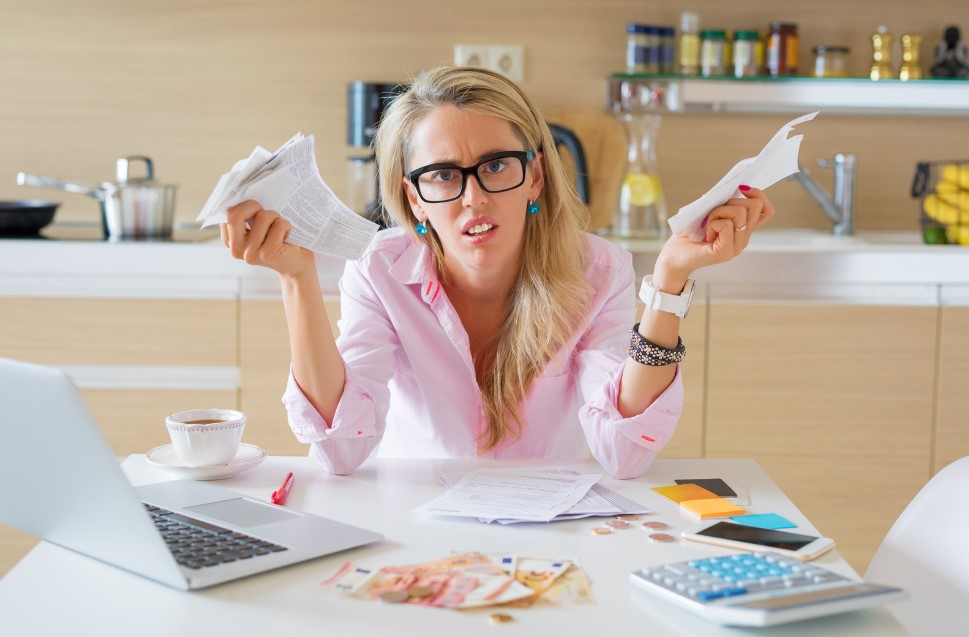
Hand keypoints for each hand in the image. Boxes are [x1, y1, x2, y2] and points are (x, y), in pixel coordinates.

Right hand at [220, 200, 313, 278]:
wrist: (297, 265)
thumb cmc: (278, 240)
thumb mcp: (259, 227)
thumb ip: (247, 215)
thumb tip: (248, 189)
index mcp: (230, 240)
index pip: (227, 213)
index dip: (242, 203)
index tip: (254, 202)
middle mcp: (236, 249)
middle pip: (235, 214)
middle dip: (253, 205)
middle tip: (266, 212)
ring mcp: (250, 253)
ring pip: (262, 217)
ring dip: (275, 216)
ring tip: (279, 226)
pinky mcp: (268, 254)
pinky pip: (278, 225)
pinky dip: (286, 225)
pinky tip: (287, 236)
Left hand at [652, 186, 773, 290]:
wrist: (673, 257)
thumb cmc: (688, 235)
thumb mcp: (710, 213)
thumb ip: (726, 205)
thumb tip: (738, 186)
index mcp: (742, 230)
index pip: (766, 210)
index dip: (759, 195)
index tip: (741, 189)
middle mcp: (743, 240)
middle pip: (754, 206)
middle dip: (732, 200)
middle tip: (713, 213)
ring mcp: (735, 248)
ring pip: (739, 212)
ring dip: (718, 211)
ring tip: (706, 224)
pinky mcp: (724, 252)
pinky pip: (726, 225)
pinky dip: (712, 222)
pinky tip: (704, 233)